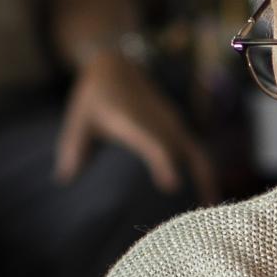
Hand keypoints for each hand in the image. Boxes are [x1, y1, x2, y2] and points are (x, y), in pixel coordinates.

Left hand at [55, 51, 217, 204]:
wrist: (115, 64)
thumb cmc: (94, 96)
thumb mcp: (79, 119)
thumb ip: (73, 148)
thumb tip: (63, 179)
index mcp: (134, 122)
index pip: (153, 143)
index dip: (163, 162)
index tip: (172, 186)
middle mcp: (159, 123)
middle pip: (187, 151)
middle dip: (199, 179)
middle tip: (205, 212)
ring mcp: (171, 124)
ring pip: (197, 153)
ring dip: (208, 178)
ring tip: (212, 209)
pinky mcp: (177, 127)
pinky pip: (196, 151)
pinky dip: (204, 171)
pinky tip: (207, 194)